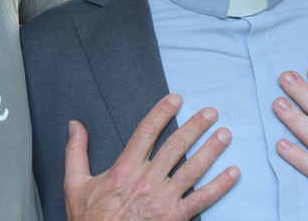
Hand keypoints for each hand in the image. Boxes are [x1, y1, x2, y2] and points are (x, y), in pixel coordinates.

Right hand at [65, 93, 238, 220]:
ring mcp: (164, 199)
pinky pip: (202, 199)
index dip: (162, 112)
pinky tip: (234, 172)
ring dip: (212, 149)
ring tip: (225, 134)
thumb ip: (76, 152)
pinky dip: (220, 185)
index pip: (147, 131)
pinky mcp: (175, 217)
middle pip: (176, 145)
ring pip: (193, 168)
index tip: (176, 98)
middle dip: (196, 126)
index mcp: (125, 169)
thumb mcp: (74, 185)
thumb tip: (75, 125)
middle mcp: (147, 180)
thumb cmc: (89, 220)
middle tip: (210, 112)